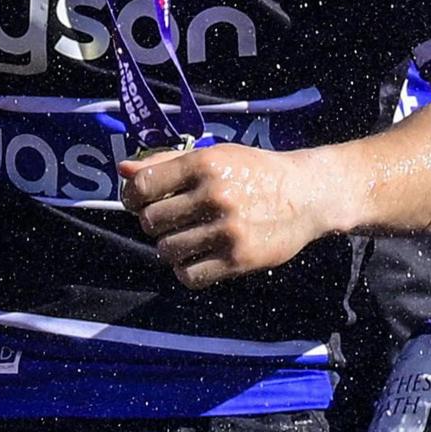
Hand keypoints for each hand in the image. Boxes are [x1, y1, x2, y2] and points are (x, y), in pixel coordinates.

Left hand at [121, 141, 348, 287]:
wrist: (307, 194)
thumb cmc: (254, 172)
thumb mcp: (213, 156)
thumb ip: (166, 163)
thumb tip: (123, 169)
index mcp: (204, 164)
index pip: (143, 186)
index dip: (132, 197)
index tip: (139, 202)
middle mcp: (214, 195)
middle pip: (151, 221)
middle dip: (154, 224)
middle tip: (171, 221)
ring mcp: (227, 229)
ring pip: (166, 251)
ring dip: (170, 248)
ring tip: (187, 239)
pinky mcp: (239, 258)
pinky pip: (189, 275)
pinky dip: (187, 270)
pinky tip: (199, 258)